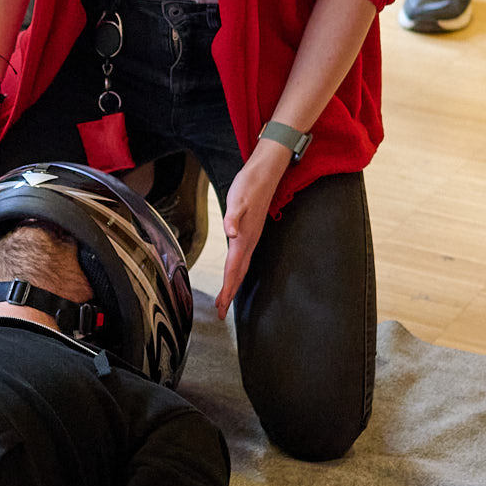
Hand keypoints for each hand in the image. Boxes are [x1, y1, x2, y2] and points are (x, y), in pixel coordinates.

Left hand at [215, 138, 292, 312]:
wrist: (264, 173)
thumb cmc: (249, 185)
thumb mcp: (237, 199)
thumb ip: (233, 217)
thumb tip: (230, 232)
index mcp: (243, 238)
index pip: (233, 269)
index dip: (227, 288)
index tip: (222, 305)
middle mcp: (248, 241)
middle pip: (238, 273)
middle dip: (230, 293)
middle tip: (221, 311)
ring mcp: (250, 237)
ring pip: (241, 267)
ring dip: (233, 284)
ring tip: (226, 298)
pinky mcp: (249, 232)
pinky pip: (242, 257)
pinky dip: (236, 270)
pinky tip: (233, 273)